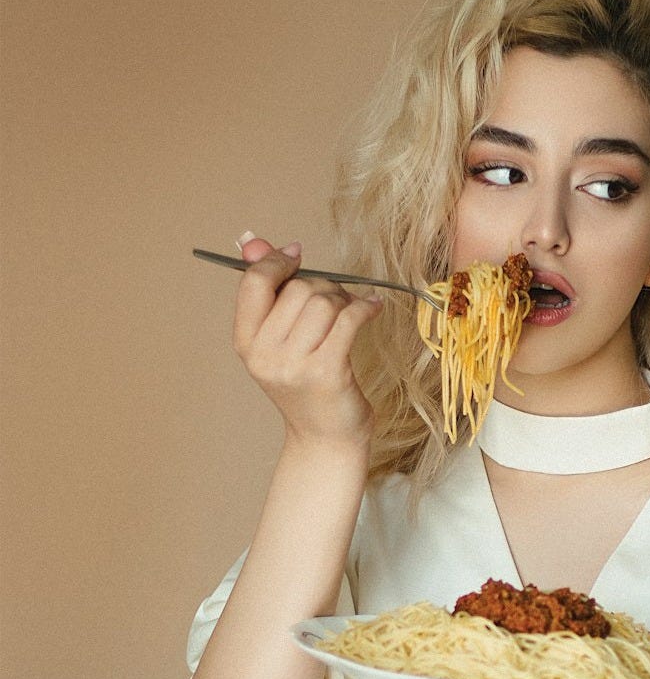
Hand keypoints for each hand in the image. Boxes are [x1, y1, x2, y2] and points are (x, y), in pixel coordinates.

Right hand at [232, 233, 382, 445]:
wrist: (326, 438)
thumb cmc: (306, 385)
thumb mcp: (279, 340)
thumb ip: (268, 290)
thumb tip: (251, 240)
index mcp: (246, 343)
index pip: (255, 282)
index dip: (278, 261)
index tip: (297, 254)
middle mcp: (264, 354)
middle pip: (299, 289)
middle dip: (325, 286)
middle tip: (337, 300)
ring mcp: (294, 366)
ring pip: (325, 302)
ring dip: (346, 299)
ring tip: (352, 312)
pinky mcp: (327, 372)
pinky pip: (350, 319)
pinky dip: (366, 307)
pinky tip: (373, 307)